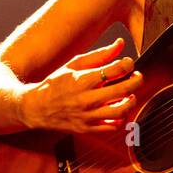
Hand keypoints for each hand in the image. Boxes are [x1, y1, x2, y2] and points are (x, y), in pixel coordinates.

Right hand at [19, 37, 142, 133]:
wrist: (35, 107)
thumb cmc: (55, 83)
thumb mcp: (74, 64)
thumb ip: (99, 55)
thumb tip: (120, 44)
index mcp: (83, 80)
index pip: (115, 70)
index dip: (128, 64)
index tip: (129, 63)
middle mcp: (86, 99)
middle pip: (122, 90)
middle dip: (136, 81)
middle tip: (137, 77)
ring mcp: (87, 116)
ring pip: (120, 111)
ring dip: (131, 101)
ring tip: (130, 94)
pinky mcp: (87, 128)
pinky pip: (112, 126)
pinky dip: (121, 118)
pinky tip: (119, 108)